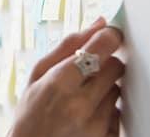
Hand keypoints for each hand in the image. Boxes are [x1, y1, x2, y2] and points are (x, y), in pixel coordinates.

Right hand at [10, 17, 124, 136]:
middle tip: (87, 72)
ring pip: (117, 89)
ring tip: (82, 98)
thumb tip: (98, 25)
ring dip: (104, 89)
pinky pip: (119, 113)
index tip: (109, 36)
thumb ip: (68, 46)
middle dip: (104, 64)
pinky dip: (107, 110)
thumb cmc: (30, 114)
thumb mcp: (38, 75)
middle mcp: (80, 104)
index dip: (109, 37)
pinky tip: (88, 114)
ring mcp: (96, 125)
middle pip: (116, 66)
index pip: (102, 47)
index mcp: (60, 83)